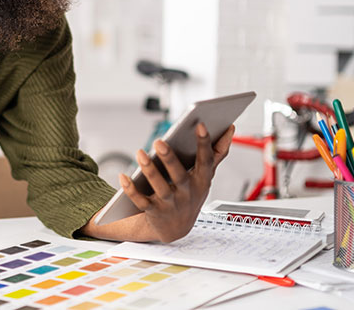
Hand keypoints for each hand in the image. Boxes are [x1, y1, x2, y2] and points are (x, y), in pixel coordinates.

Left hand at [119, 123, 234, 242]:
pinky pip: (140, 201)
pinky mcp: (153, 211)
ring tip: (140, 153)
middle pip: (179, 175)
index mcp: (201, 181)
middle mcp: (187, 193)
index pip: (205, 160)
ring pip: (159, 188)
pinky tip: (122, 176)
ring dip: (149, 170)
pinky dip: (130, 189)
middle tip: (159, 141)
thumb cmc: (191, 194)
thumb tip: (231, 128)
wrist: (176, 229)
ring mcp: (170, 204)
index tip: (200, 124)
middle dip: (170, 159)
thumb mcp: (206, 176)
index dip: (204, 143)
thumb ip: (218, 152)